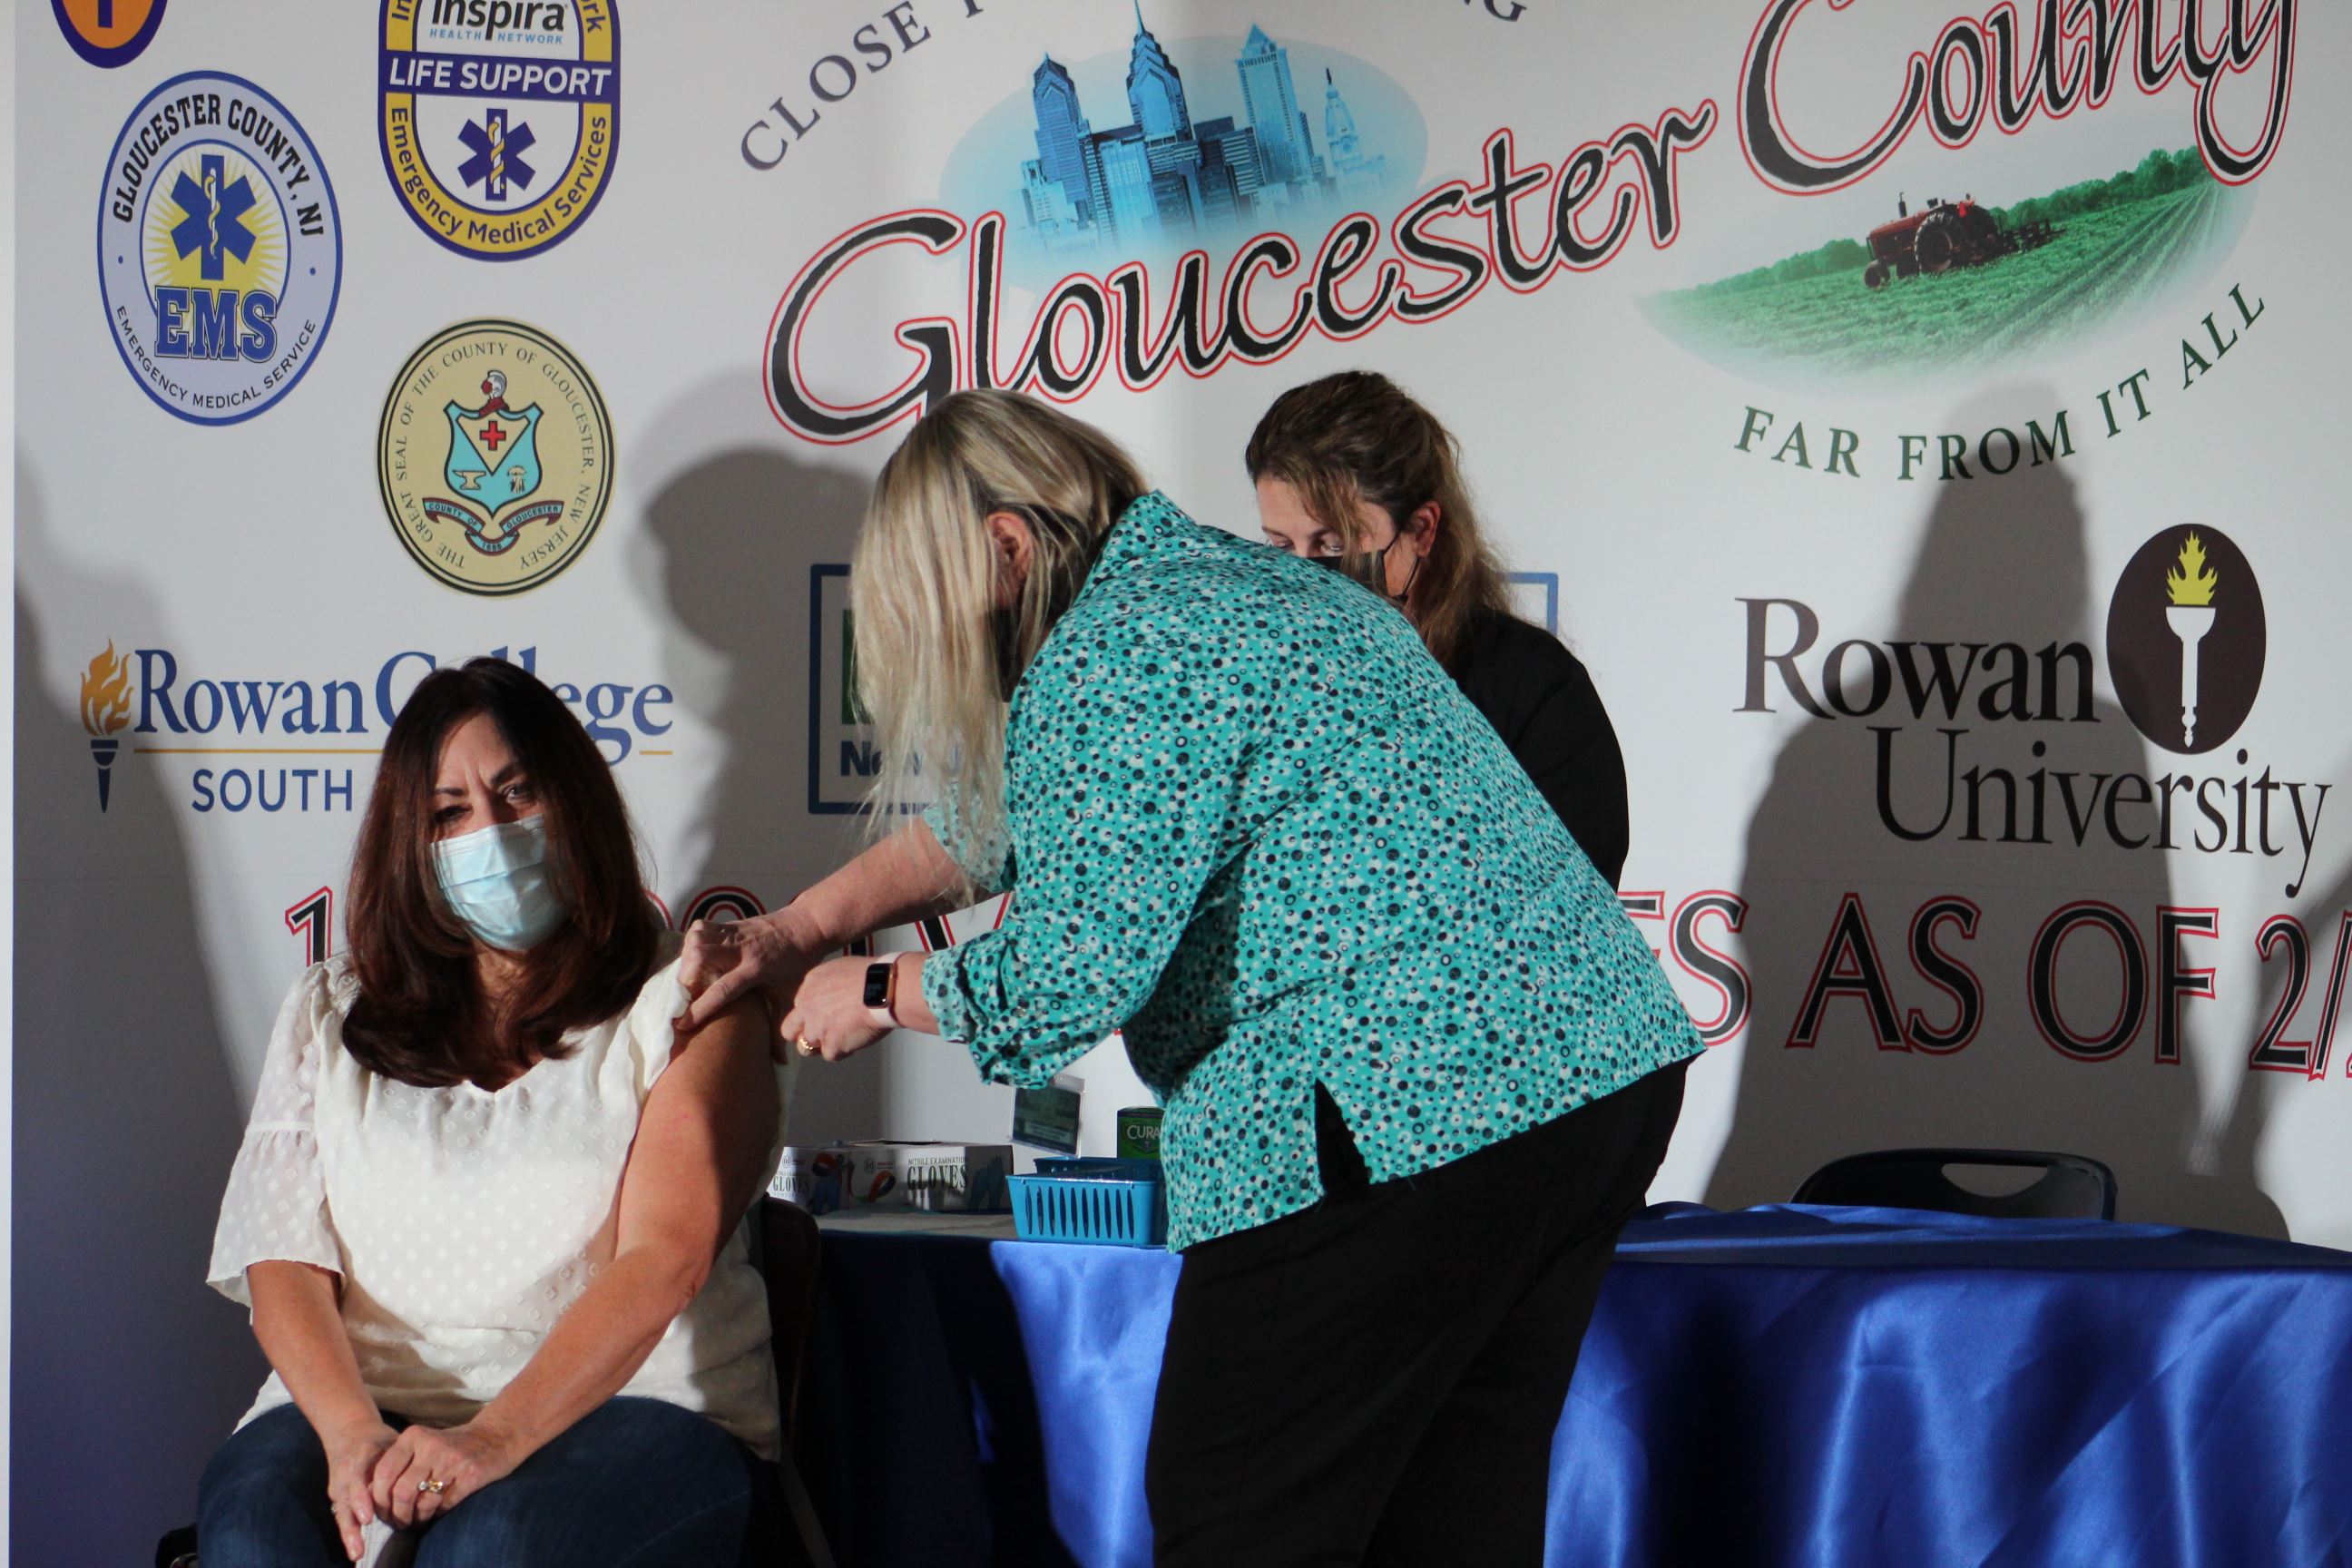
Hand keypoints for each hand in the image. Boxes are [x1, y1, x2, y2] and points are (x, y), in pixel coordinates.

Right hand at [322, 1416, 397, 1560]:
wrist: (348, 1431)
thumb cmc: (379, 1440)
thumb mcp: (391, 1442)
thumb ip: (404, 1460)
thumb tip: (430, 1477)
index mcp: (363, 1455)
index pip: (360, 1476)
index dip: (362, 1498)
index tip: (368, 1516)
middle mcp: (347, 1471)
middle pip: (348, 1496)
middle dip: (355, 1515)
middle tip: (364, 1531)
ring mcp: (339, 1484)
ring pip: (342, 1510)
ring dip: (350, 1533)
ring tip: (358, 1552)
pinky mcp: (336, 1495)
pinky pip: (341, 1516)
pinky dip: (348, 1533)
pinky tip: (356, 1551)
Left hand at [367, 1418, 519, 1527]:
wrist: (498, 1436)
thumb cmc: (454, 1445)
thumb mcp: (424, 1444)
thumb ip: (400, 1462)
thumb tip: (372, 1496)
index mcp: (415, 1436)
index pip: (383, 1472)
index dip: (378, 1498)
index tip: (381, 1511)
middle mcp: (431, 1446)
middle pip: (401, 1492)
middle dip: (397, 1514)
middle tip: (398, 1522)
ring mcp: (452, 1460)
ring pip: (422, 1502)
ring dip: (416, 1518)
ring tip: (416, 1521)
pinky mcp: (471, 1474)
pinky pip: (444, 1505)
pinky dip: (436, 1514)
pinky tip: (435, 1514)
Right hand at [679, 909, 819, 1047]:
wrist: (808, 925)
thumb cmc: (799, 964)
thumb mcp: (792, 996)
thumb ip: (781, 1027)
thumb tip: (781, 1062)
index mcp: (756, 969)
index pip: (722, 990)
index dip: (700, 1008)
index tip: (681, 1024)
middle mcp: (741, 949)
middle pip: (701, 955)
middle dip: (686, 975)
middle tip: (685, 993)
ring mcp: (734, 933)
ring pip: (698, 938)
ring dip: (687, 956)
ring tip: (689, 974)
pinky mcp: (730, 923)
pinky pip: (701, 927)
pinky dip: (692, 940)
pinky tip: (695, 955)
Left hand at [782, 955, 893, 1062]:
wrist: (882, 989)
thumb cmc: (872, 976)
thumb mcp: (842, 967)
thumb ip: (829, 983)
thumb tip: (834, 992)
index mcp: (810, 985)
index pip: (800, 1005)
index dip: (812, 1013)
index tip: (825, 1014)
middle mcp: (806, 1007)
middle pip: (789, 1029)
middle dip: (801, 1034)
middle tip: (819, 1034)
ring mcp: (816, 1028)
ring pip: (805, 1047)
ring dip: (821, 1046)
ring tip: (841, 1039)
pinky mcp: (830, 1045)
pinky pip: (830, 1055)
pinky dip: (843, 1051)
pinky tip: (855, 1041)